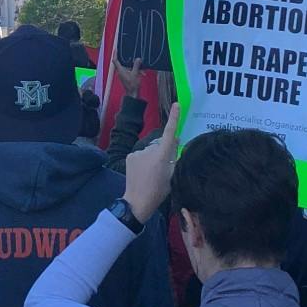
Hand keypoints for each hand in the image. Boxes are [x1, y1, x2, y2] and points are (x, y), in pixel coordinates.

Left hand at [115, 57, 143, 99]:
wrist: (133, 94)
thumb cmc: (132, 86)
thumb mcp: (135, 74)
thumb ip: (136, 65)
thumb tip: (138, 59)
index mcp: (120, 70)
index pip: (115, 61)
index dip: (115, 54)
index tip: (116, 49)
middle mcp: (121, 72)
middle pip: (123, 62)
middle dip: (129, 59)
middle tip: (132, 54)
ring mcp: (124, 74)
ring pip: (129, 67)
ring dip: (135, 66)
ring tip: (141, 68)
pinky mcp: (128, 77)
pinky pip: (132, 71)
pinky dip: (136, 71)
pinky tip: (142, 73)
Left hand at [124, 103, 180, 222]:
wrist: (137, 201)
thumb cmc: (159, 191)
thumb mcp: (172, 174)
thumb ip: (174, 156)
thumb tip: (176, 139)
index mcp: (161, 156)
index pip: (170, 133)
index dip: (174, 118)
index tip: (177, 105)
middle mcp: (148, 150)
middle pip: (160, 144)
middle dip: (163, 151)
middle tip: (163, 168)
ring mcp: (137, 152)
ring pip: (150, 150)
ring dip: (152, 156)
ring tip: (151, 173)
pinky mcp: (130, 156)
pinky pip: (141, 154)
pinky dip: (143, 160)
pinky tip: (142, 172)